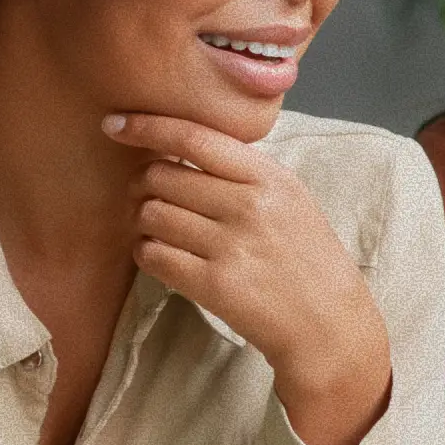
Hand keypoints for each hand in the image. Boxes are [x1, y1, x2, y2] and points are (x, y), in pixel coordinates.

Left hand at [105, 112, 390, 444]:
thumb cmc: (306, 256)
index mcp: (271, 179)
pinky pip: (151, 254)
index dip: (148, 126)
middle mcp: (250, 207)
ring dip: (147, 223)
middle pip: (161, 176)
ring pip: (150, 214)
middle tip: (160, 201)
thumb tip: (176, 145)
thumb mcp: (291, 199)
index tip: (116, 123)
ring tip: (170, 234)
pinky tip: (169, 258)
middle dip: (148, 186)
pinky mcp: (213, 284)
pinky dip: (149, 253)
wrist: (328, 321)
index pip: (196, 138)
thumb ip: (242, 171)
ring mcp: (231, 246)